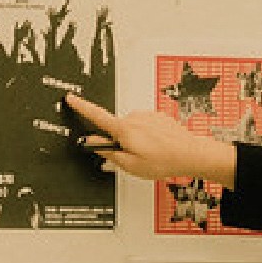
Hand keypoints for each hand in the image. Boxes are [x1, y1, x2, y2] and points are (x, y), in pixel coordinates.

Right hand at [61, 95, 236, 186]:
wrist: (191, 154)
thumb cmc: (164, 160)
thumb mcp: (130, 164)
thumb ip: (108, 151)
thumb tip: (92, 142)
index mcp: (124, 129)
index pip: (96, 115)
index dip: (81, 107)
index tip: (71, 98)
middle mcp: (135, 117)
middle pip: (116, 129)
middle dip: (120, 142)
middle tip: (134, 158)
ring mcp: (148, 116)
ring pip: (132, 130)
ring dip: (136, 141)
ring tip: (150, 155)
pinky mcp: (158, 117)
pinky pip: (145, 127)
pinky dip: (148, 137)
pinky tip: (158, 148)